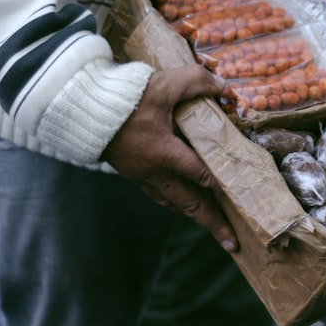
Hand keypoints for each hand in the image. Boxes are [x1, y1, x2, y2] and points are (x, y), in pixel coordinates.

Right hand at [102, 65, 236, 251]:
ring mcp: (141, 175)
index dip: (224, 185)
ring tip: (211, 226)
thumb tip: (222, 84)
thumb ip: (197, 81)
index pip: (202, 174)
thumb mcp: (165, 84)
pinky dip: (175, 202)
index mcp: (164, 154)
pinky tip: (181, 202)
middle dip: (212, 223)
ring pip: (173, 202)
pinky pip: (158, 194)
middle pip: (190, 203)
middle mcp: (154, 171)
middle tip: (232, 244)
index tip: (244, 200)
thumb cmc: (124, 98)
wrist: (80, 109)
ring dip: (193, 214)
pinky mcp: (131, 171)